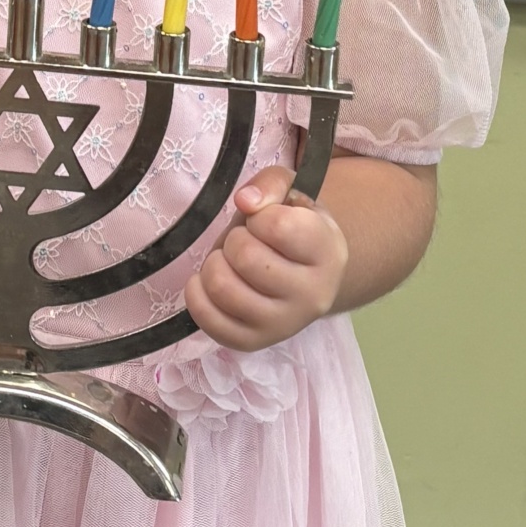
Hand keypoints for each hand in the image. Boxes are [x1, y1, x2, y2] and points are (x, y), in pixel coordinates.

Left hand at [184, 164, 349, 350]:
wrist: (304, 273)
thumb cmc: (294, 225)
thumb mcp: (290, 192)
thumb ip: (270, 184)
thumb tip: (245, 201)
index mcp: (328, 253)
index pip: (278, 227)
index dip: (260, 216)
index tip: (264, 222)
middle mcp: (313, 296)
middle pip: (246, 258)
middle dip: (235, 239)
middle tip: (245, 241)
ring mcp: (283, 325)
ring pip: (223, 288)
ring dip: (215, 264)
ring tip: (229, 261)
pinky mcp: (253, 342)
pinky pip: (208, 320)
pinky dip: (197, 293)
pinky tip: (209, 281)